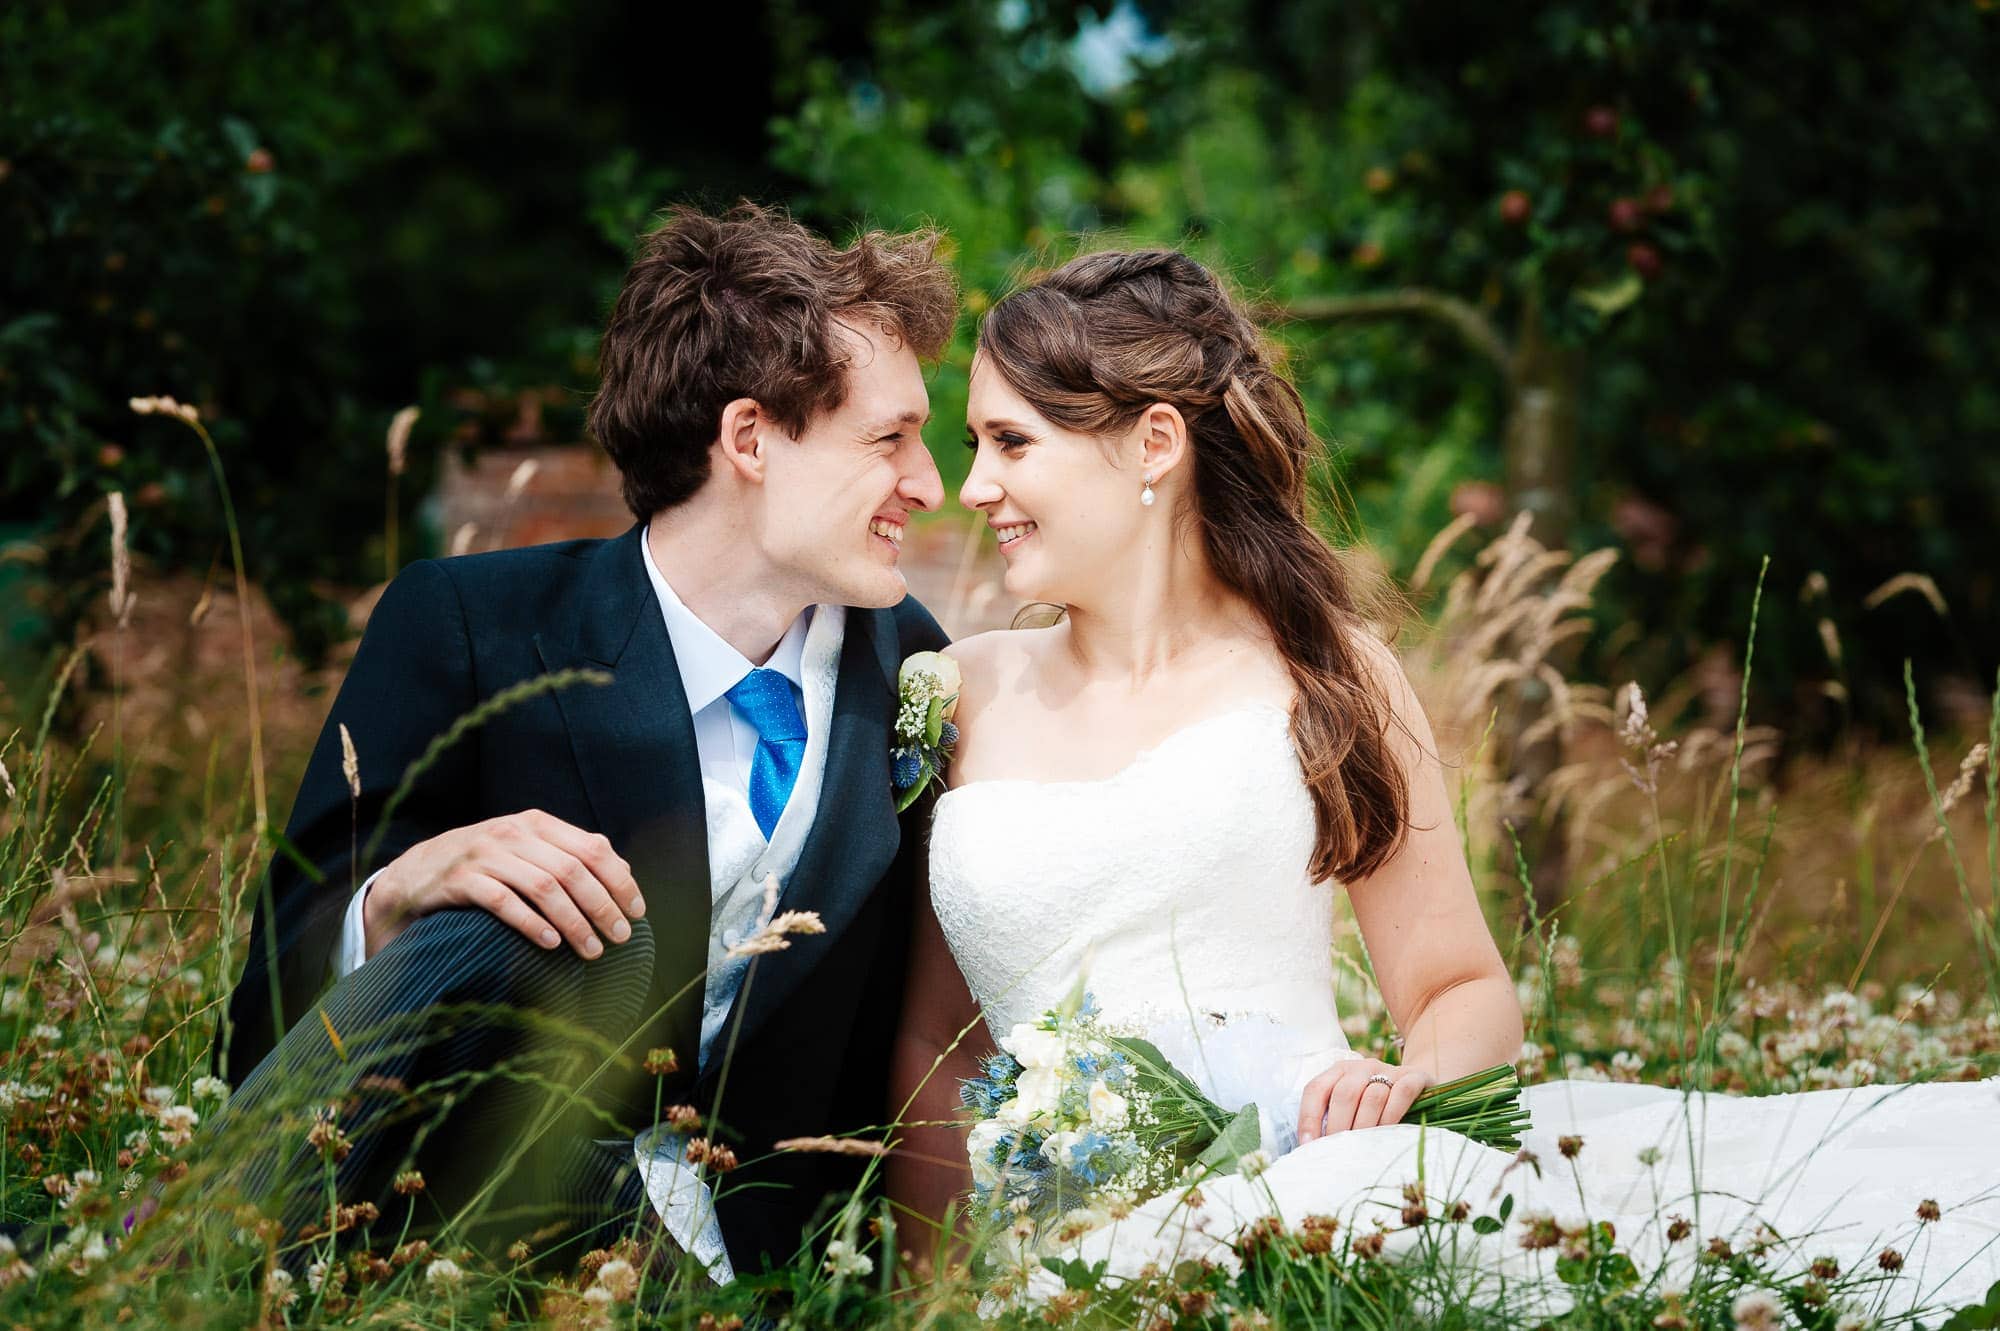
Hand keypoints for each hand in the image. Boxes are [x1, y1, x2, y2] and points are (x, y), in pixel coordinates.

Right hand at [366, 809, 643, 960]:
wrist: (415, 874)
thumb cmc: (484, 866)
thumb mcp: (527, 851)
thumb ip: (570, 855)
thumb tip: (625, 871)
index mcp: (537, 824)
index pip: (593, 848)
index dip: (619, 881)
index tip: (637, 912)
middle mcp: (513, 834)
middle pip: (572, 870)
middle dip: (602, 907)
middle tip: (619, 938)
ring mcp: (484, 855)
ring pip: (543, 887)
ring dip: (574, 922)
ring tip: (591, 951)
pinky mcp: (459, 881)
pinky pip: (503, 902)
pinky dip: (532, 923)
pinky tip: (551, 944)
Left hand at [1296, 1057, 1433, 1143]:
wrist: (1418, 1083)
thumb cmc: (1377, 1103)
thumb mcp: (1353, 1104)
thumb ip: (1333, 1118)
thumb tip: (1311, 1148)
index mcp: (1339, 1070)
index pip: (1316, 1089)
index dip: (1309, 1118)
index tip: (1308, 1145)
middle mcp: (1362, 1067)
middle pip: (1344, 1094)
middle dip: (1338, 1127)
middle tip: (1337, 1153)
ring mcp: (1389, 1070)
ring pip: (1373, 1096)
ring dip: (1364, 1126)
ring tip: (1360, 1149)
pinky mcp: (1414, 1077)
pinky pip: (1402, 1093)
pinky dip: (1392, 1116)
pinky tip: (1387, 1134)